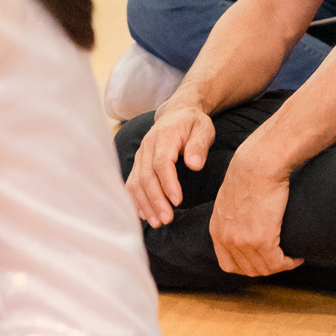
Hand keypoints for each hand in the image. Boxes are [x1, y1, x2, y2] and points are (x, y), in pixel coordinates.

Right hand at [125, 101, 216, 226]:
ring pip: (136, 182)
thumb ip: (199, 145)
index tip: (177, 201)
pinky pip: (132, 183)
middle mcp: (147, 145)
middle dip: (155, 200)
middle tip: (167, 219)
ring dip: (145, 204)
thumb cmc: (192, 123)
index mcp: (165, 135)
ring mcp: (140, 155)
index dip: (167, 183)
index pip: (162, 161)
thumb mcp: (203, 129)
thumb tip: (195, 165)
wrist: (176, 113)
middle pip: (146, 176)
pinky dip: (136, 200)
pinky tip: (144, 215)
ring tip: (157, 222)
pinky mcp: (138, 163)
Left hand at [209, 149, 304, 276]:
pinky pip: (277, 263)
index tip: (261, 261)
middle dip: (266, 268)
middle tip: (281, 261)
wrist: (259, 162)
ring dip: (280, 267)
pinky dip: (289, 263)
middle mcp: (227, 238)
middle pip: (248, 269)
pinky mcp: (263, 240)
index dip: (247, 267)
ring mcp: (243, 241)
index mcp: (216, 228)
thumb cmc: (249, 170)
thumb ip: (233, 214)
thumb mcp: (230, 196)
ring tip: (291, 259)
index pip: (228, 264)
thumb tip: (245, 220)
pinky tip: (297, 258)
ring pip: (264, 269)